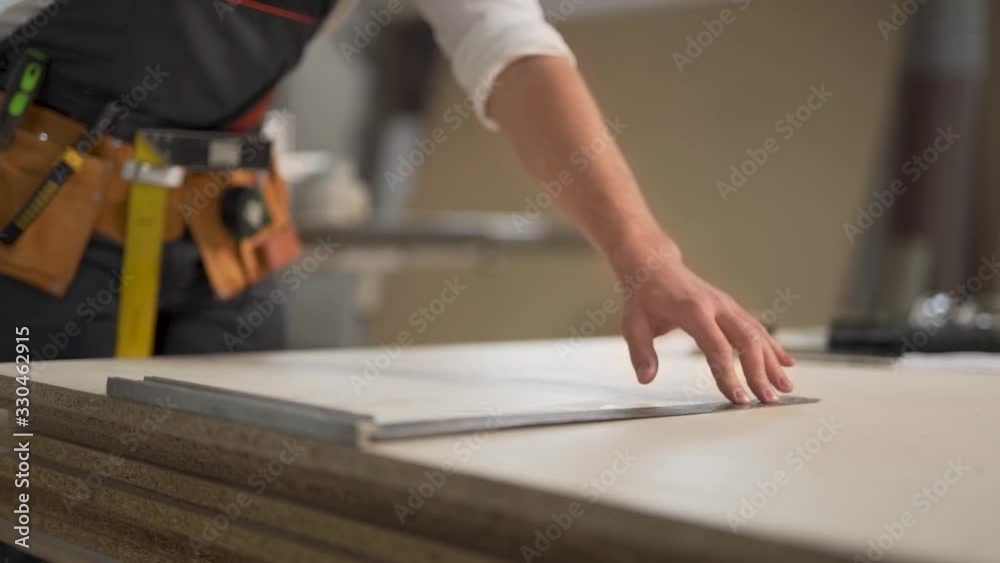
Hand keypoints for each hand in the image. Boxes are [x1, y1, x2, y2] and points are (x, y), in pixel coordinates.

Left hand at [615, 238, 795, 404]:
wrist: (654, 267)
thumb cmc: (644, 296)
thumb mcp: (633, 323)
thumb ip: (640, 351)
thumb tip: (646, 378)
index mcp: (693, 310)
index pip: (717, 347)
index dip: (729, 375)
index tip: (738, 399)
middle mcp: (716, 306)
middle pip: (746, 341)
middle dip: (759, 372)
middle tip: (767, 400)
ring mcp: (727, 305)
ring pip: (757, 334)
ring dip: (773, 362)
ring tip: (785, 388)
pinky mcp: (732, 308)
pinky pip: (756, 327)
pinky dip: (773, 346)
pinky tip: (786, 363)